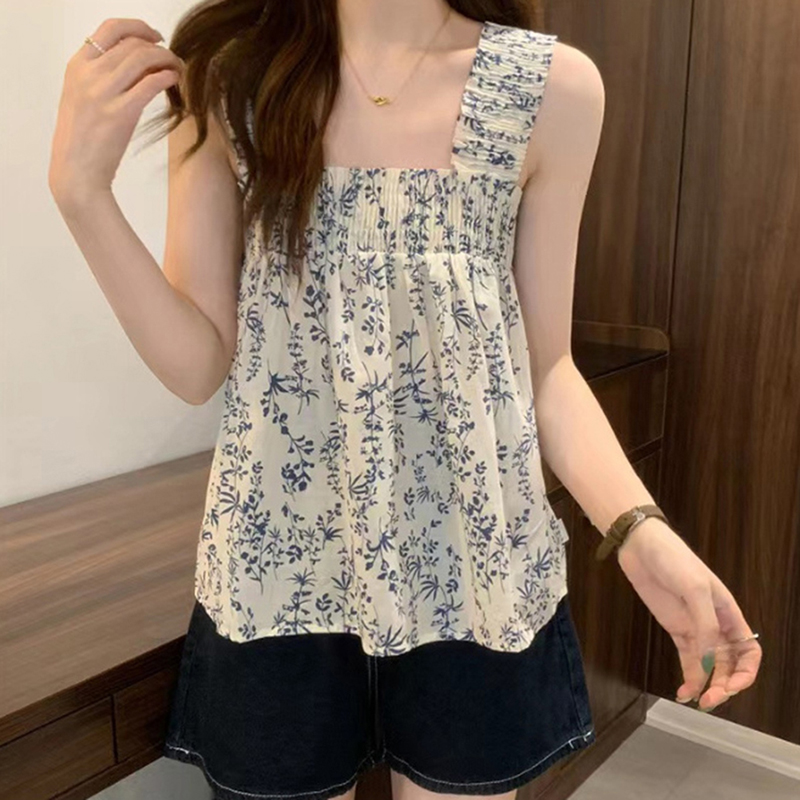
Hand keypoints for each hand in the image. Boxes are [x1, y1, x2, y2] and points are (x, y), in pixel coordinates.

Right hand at [49, 18, 185, 207]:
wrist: (77, 172)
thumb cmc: (83, 140)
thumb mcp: (82, 98)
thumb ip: (102, 77)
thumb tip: (137, 63)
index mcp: (76, 66)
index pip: (109, 29)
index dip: (138, 27)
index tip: (155, 36)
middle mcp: (88, 74)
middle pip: (132, 43)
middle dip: (158, 47)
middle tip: (173, 59)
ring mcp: (103, 93)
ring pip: (143, 57)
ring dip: (168, 59)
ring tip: (178, 69)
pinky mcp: (121, 113)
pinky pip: (151, 83)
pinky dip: (168, 76)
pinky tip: (175, 81)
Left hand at [616, 517, 761, 711]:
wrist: (642, 546)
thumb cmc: (674, 559)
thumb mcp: (694, 589)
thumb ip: (704, 626)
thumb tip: (709, 662)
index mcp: (728, 613)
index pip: (749, 651)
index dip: (746, 672)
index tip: (732, 686)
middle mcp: (715, 624)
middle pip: (729, 664)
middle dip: (724, 685)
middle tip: (709, 700)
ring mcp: (694, 628)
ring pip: (709, 666)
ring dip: (706, 686)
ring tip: (696, 701)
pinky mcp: (675, 629)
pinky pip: (688, 659)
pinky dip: (689, 677)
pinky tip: (683, 691)